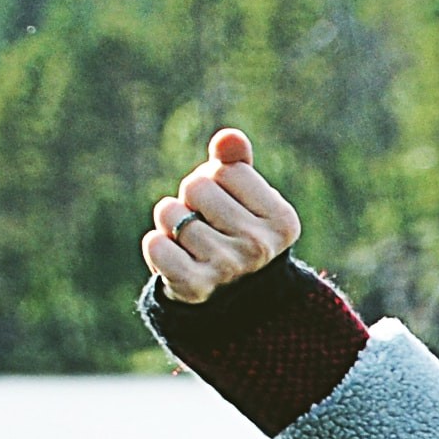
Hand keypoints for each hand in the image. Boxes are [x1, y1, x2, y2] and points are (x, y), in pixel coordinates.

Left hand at [143, 129, 299, 303]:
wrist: (229, 300)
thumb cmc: (235, 233)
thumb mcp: (245, 198)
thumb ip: (237, 164)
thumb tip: (228, 138)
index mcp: (281, 220)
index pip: (227, 169)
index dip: (218, 179)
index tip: (227, 205)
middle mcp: (259, 246)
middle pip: (197, 186)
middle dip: (191, 198)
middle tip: (204, 222)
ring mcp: (227, 269)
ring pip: (171, 213)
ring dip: (171, 222)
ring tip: (189, 241)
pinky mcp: (194, 287)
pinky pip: (157, 246)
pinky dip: (156, 244)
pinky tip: (171, 254)